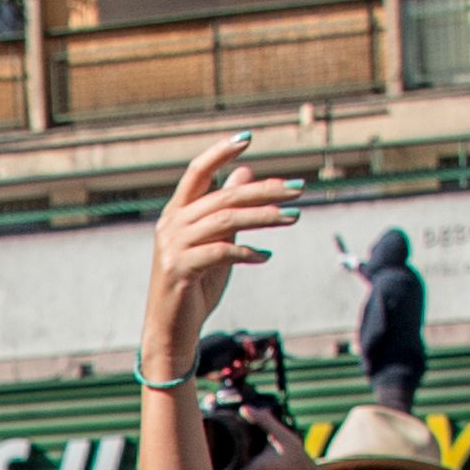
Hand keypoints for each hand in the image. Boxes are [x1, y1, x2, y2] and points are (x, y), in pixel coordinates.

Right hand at [146, 132, 303, 373]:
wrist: (171, 331)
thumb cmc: (195, 287)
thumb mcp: (216, 243)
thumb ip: (228, 210)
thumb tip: (246, 173)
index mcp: (177, 213)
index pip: (197, 172)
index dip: (220, 152)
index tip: (248, 137)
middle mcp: (171, 224)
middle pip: (224, 195)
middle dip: (265, 190)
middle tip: (298, 189)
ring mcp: (173, 246)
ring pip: (226, 220)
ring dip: (265, 217)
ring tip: (293, 217)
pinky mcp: (179, 269)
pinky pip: (221, 252)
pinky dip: (247, 252)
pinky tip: (265, 256)